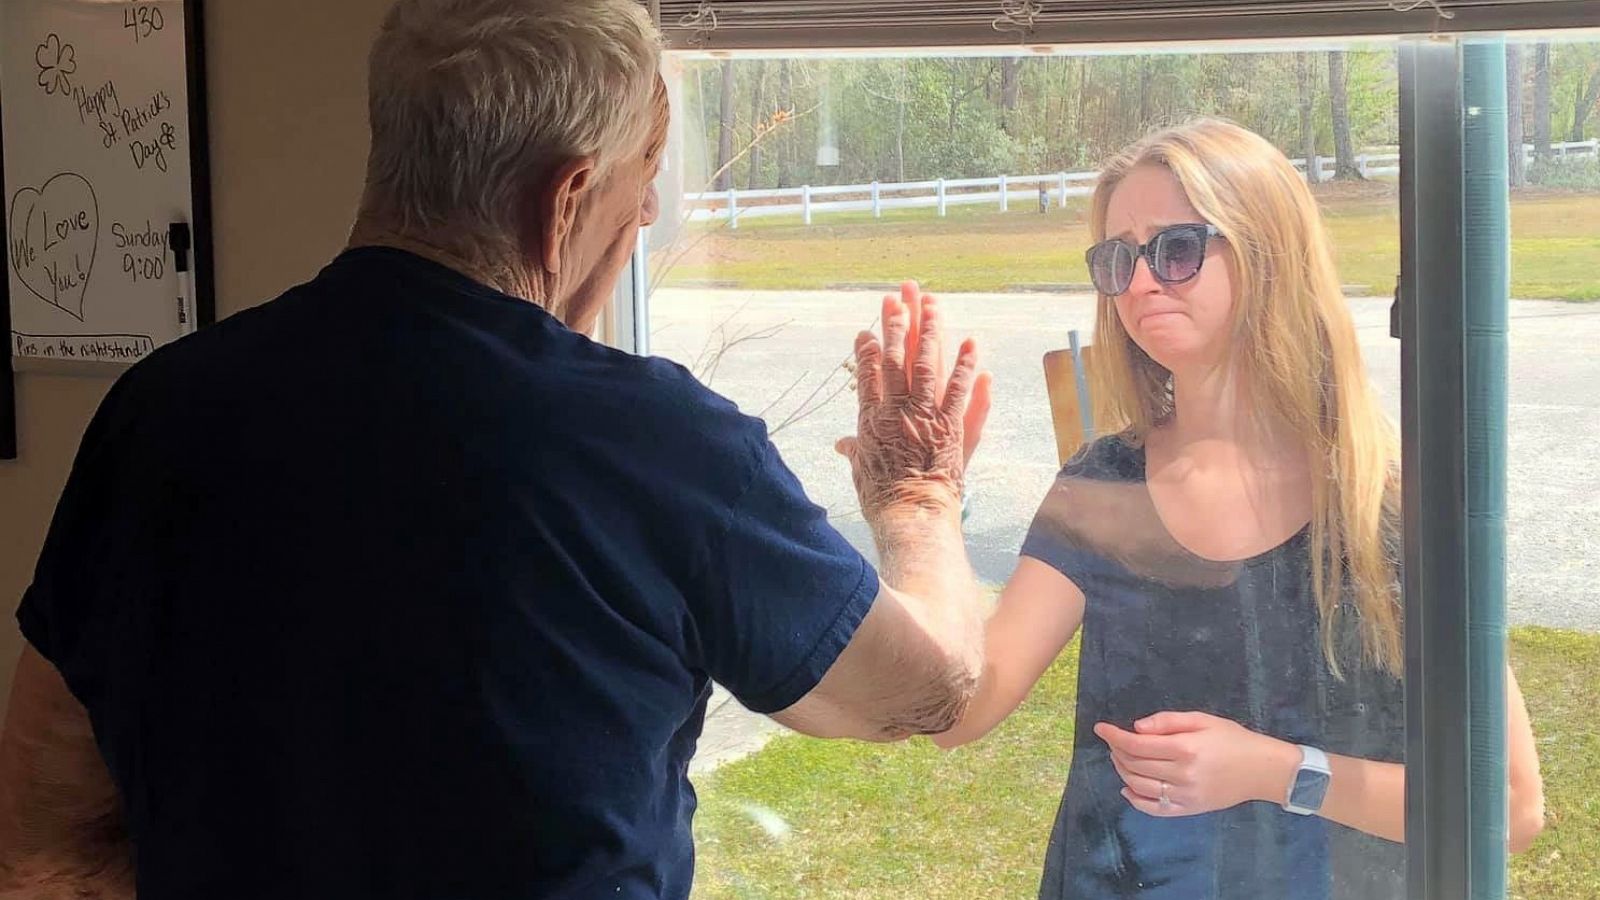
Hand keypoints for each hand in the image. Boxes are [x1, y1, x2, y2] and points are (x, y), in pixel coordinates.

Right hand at [835, 281, 989, 517]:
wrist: (911, 515)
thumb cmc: (882, 499)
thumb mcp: (861, 472)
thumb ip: (855, 451)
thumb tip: (842, 444)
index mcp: (871, 420)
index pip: (867, 376)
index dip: (866, 352)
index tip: (865, 332)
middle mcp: (896, 410)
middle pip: (896, 359)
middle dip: (896, 326)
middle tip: (896, 299)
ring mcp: (924, 414)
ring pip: (927, 364)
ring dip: (931, 331)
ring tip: (933, 304)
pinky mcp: (950, 424)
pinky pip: (960, 388)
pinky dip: (966, 364)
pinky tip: (970, 342)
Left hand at [1094, 712, 1299, 817]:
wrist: (1263, 770)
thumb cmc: (1233, 740)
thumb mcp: (1202, 720)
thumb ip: (1168, 721)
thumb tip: (1137, 728)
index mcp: (1185, 748)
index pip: (1137, 744)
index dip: (1114, 735)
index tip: (1101, 728)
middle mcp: (1182, 774)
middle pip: (1135, 764)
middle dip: (1117, 750)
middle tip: (1113, 740)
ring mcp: (1185, 796)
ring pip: (1140, 786)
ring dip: (1123, 771)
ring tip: (1119, 758)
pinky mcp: (1189, 810)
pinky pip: (1155, 809)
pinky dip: (1135, 800)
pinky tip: (1127, 788)